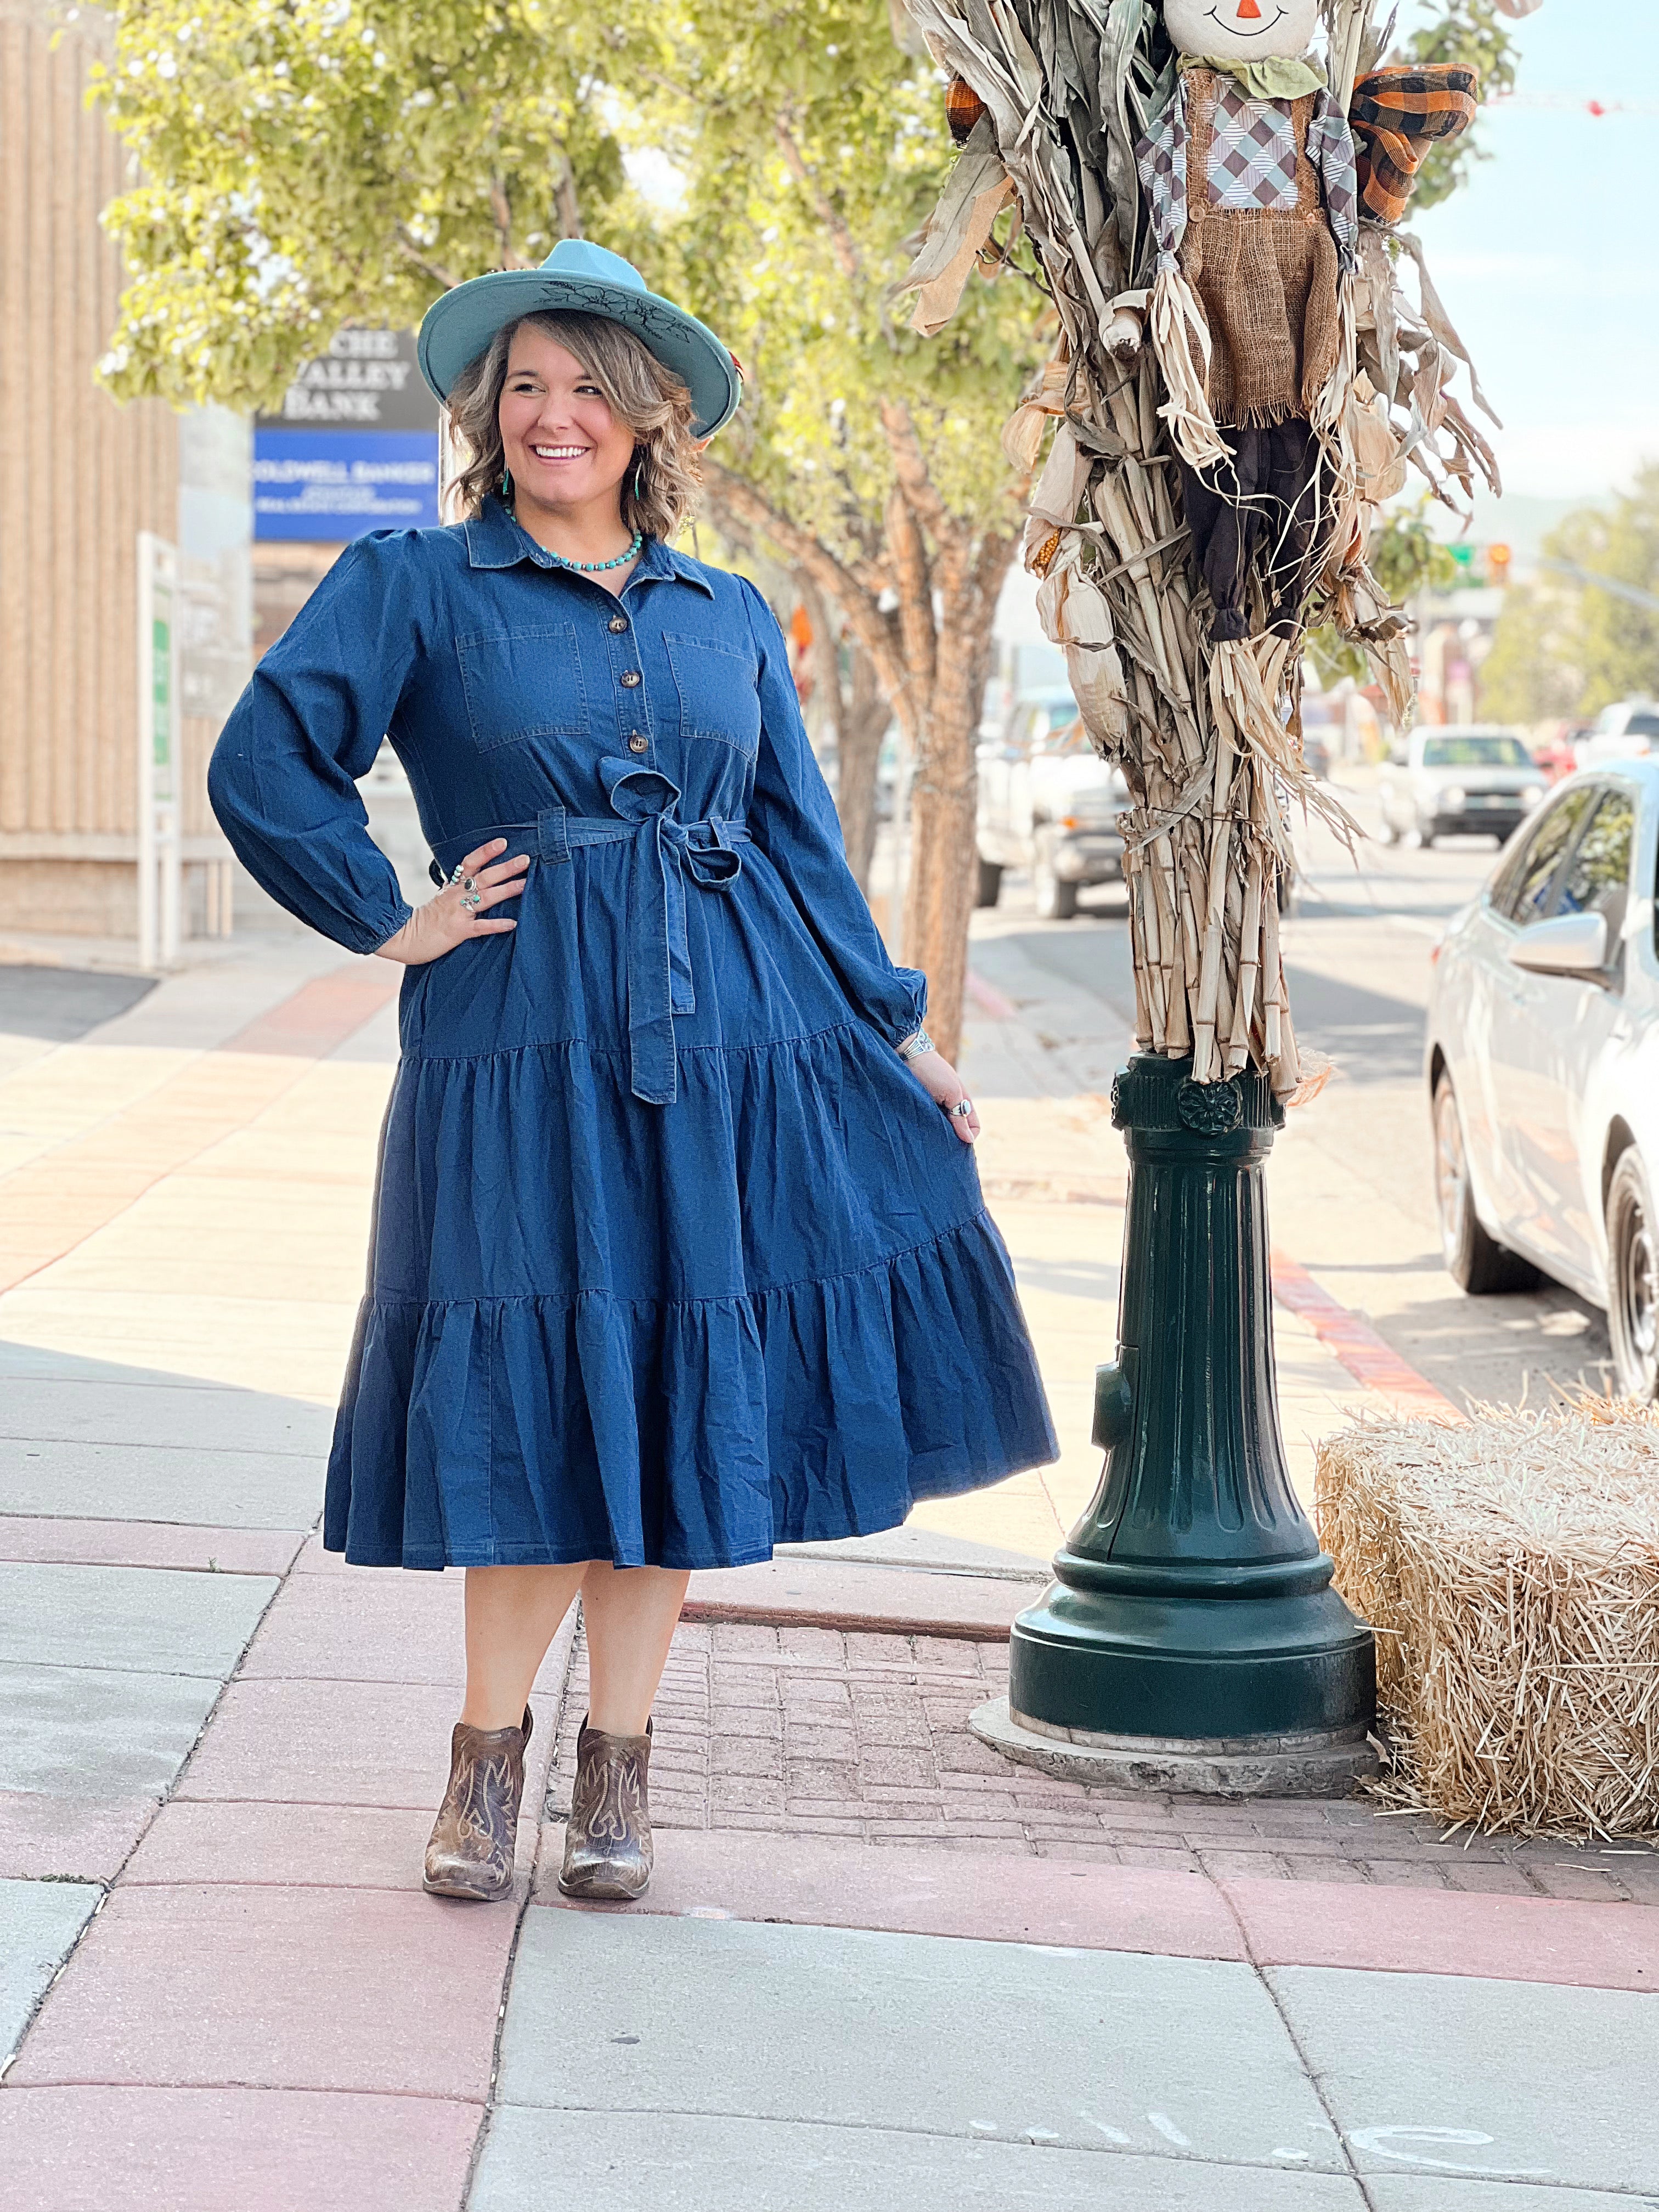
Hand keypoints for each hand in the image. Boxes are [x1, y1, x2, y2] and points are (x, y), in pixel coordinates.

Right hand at [374, 838, 527, 964]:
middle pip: (483, 877)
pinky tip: (512, 923)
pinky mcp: (458, 931)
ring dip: (506, 890)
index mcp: (452, 886)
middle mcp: (456, 895)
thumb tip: (477, 879)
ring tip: (525, 884)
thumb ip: (459, 888)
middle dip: (505, 867)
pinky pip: (480, 927)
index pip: (470, 863)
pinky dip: (496, 924)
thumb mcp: (442, 897)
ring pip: (485, 897)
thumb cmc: (427, 919)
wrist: (404, 938)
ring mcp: (457, 912)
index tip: (503, 842)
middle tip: (525, 859)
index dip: (486, 851)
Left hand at [902, 1043, 980, 1143]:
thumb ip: (960, 1116)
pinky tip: (917, 1130)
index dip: (968, 1136)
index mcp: (962, 1101)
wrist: (906, 1055)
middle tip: (939, 1144)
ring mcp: (934, 1106)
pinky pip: (926, 1123)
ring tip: (926, 1137)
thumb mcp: (951, 1093)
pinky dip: (924, 1128)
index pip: (973, 1126)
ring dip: (936, 1134)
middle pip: (957, 1129)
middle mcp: (950, 1105)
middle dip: (951, 1138)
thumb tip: (970, 1140)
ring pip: (941, 1128)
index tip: (955, 1143)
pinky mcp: (919, 1106)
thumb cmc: (932, 1071)